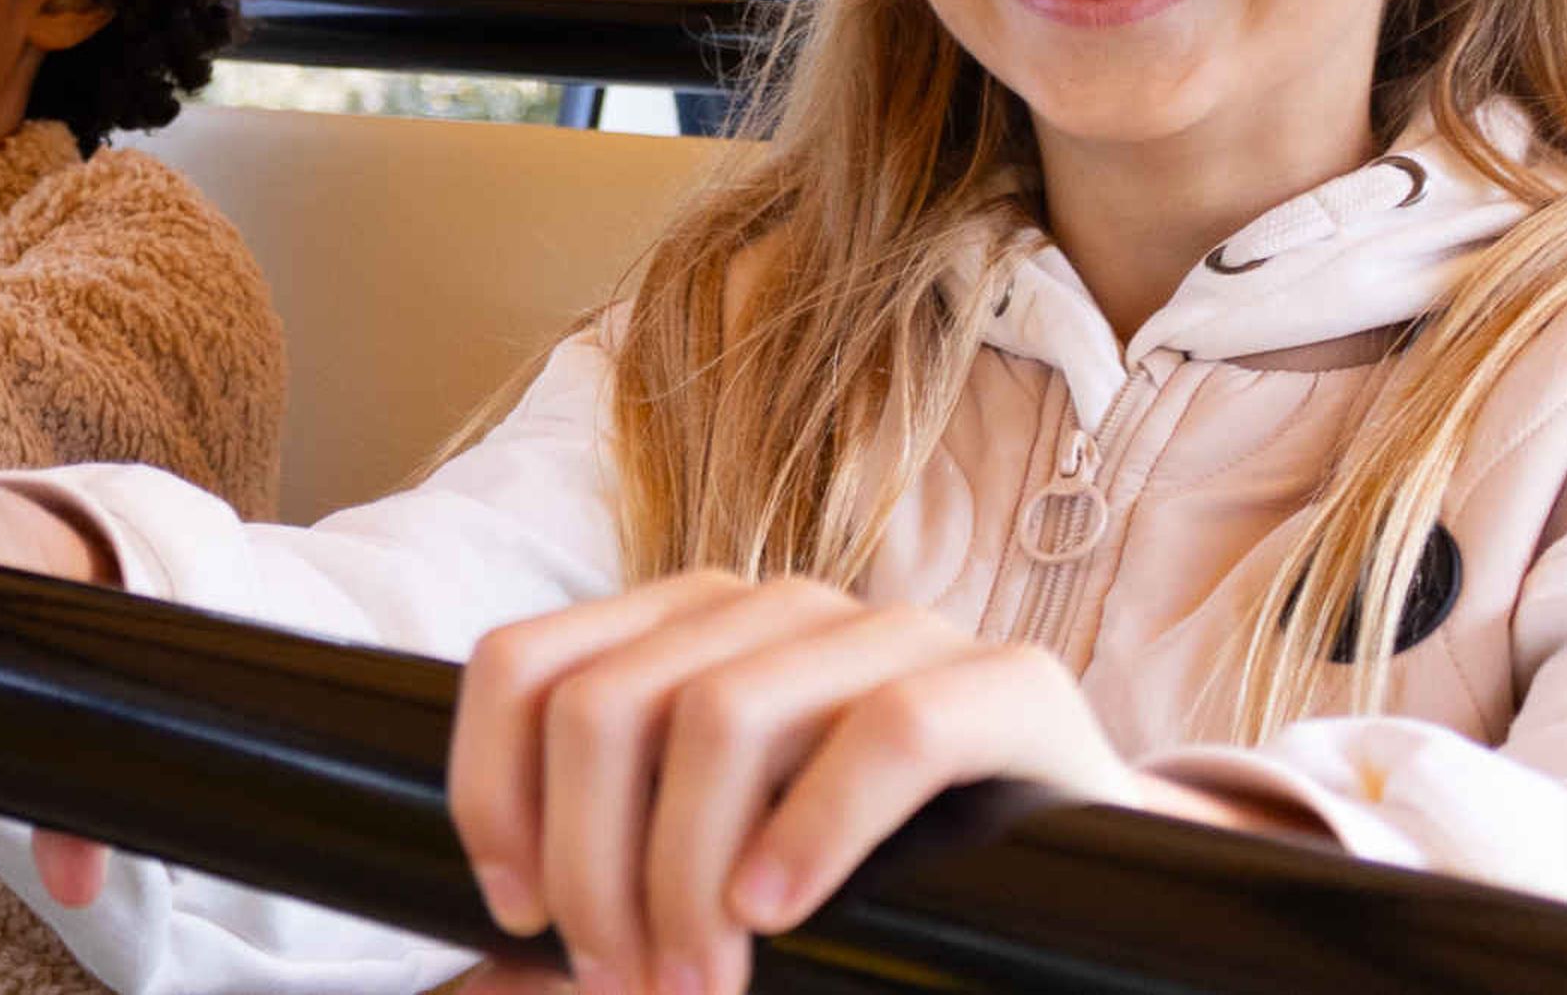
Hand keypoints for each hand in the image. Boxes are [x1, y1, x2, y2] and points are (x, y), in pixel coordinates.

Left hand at [447, 573, 1249, 994]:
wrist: (1075, 881)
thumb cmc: (868, 884)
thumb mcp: (720, 856)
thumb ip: (620, 871)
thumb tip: (492, 971)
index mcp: (685, 627)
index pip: (523, 665)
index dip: (491, 791)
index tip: (516, 913)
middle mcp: (774, 609)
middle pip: (606, 706)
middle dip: (592, 867)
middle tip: (621, 983)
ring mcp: (891, 631)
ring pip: (722, 715)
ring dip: (685, 873)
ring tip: (697, 983)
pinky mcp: (1006, 684)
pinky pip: (890, 732)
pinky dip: (815, 829)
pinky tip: (781, 911)